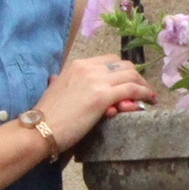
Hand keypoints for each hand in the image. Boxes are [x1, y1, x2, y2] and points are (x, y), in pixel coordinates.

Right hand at [35, 53, 156, 148]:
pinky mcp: (102, 97)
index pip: (110, 60)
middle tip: (143, 90)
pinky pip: (132, 90)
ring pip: (131, 76)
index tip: (130, 82)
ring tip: (148, 97)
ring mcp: (96, 81)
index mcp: (77, 65)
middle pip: (124, 65)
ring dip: (143, 86)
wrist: (40, 129)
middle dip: (136, 77)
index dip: (124, 71)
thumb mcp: (56, 89)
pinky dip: (144, 94)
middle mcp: (87, 68)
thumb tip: (57, 79)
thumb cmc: (48, 115)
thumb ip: (63, 82)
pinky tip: (148, 100)